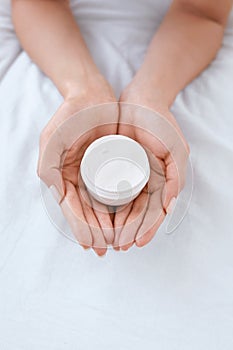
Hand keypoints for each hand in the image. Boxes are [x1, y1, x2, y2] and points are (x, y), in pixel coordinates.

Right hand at [37, 75, 118, 255]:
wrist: (92, 95)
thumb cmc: (71, 116)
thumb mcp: (53, 139)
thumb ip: (48, 167)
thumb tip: (57, 195)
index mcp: (62, 178)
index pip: (72, 210)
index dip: (83, 230)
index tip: (93, 246)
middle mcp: (78, 180)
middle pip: (88, 213)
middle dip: (98, 234)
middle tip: (111, 249)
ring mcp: (95, 175)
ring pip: (103, 207)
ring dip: (110, 227)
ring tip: (120, 241)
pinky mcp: (111, 166)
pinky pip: (116, 192)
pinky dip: (121, 209)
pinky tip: (128, 221)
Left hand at [113, 80, 189, 250]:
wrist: (141, 100)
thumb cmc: (160, 123)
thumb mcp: (175, 148)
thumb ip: (176, 176)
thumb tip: (167, 204)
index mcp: (165, 181)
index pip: (156, 211)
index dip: (147, 228)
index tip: (135, 242)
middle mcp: (151, 181)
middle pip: (141, 213)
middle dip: (130, 231)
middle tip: (118, 246)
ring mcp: (137, 175)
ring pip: (128, 206)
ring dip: (120, 225)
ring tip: (109, 239)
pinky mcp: (121, 167)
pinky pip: (116, 192)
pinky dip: (111, 208)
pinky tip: (103, 218)